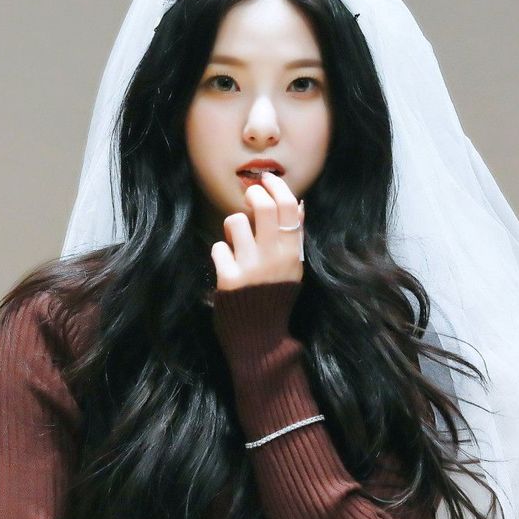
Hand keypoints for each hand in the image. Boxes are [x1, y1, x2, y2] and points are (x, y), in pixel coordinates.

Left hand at [210, 171, 304, 290]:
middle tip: (249, 197)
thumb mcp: (293, 269)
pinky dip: (221, 253)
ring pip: (235, 221)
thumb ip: (294, 238)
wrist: (259, 338)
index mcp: (292, 254)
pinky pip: (219, 247)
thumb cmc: (275, 299)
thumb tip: (299, 204)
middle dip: (253, 194)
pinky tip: (227, 266)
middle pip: (264, 206)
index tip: (267, 179)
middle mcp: (274, 257)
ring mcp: (251, 267)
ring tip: (236, 241)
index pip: (289, 208)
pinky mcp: (229, 278)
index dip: (277, 187)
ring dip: (233, 227)